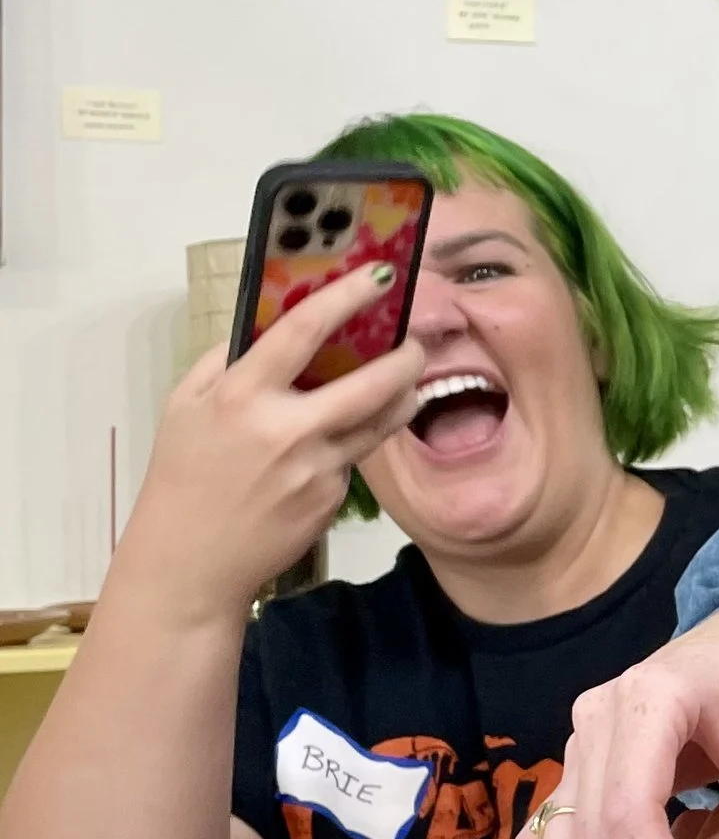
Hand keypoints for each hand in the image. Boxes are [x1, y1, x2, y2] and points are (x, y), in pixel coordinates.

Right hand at [113, 268, 425, 626]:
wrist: (190, 563)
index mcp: (242, 396)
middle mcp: (285, 430)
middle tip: (415, 342)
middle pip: (372, 383)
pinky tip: (333, 445)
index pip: (302, 331)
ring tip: (403, 380)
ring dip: (402, 396)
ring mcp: (315, 467)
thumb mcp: (185, 407)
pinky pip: (354, 458)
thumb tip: (266, 322)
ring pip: (380, 422)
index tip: (380, 275)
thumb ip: (226, 362)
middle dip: (406, 357)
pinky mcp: (331, 499)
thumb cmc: (182, 478)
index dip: (346, 297)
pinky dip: (352, 443)